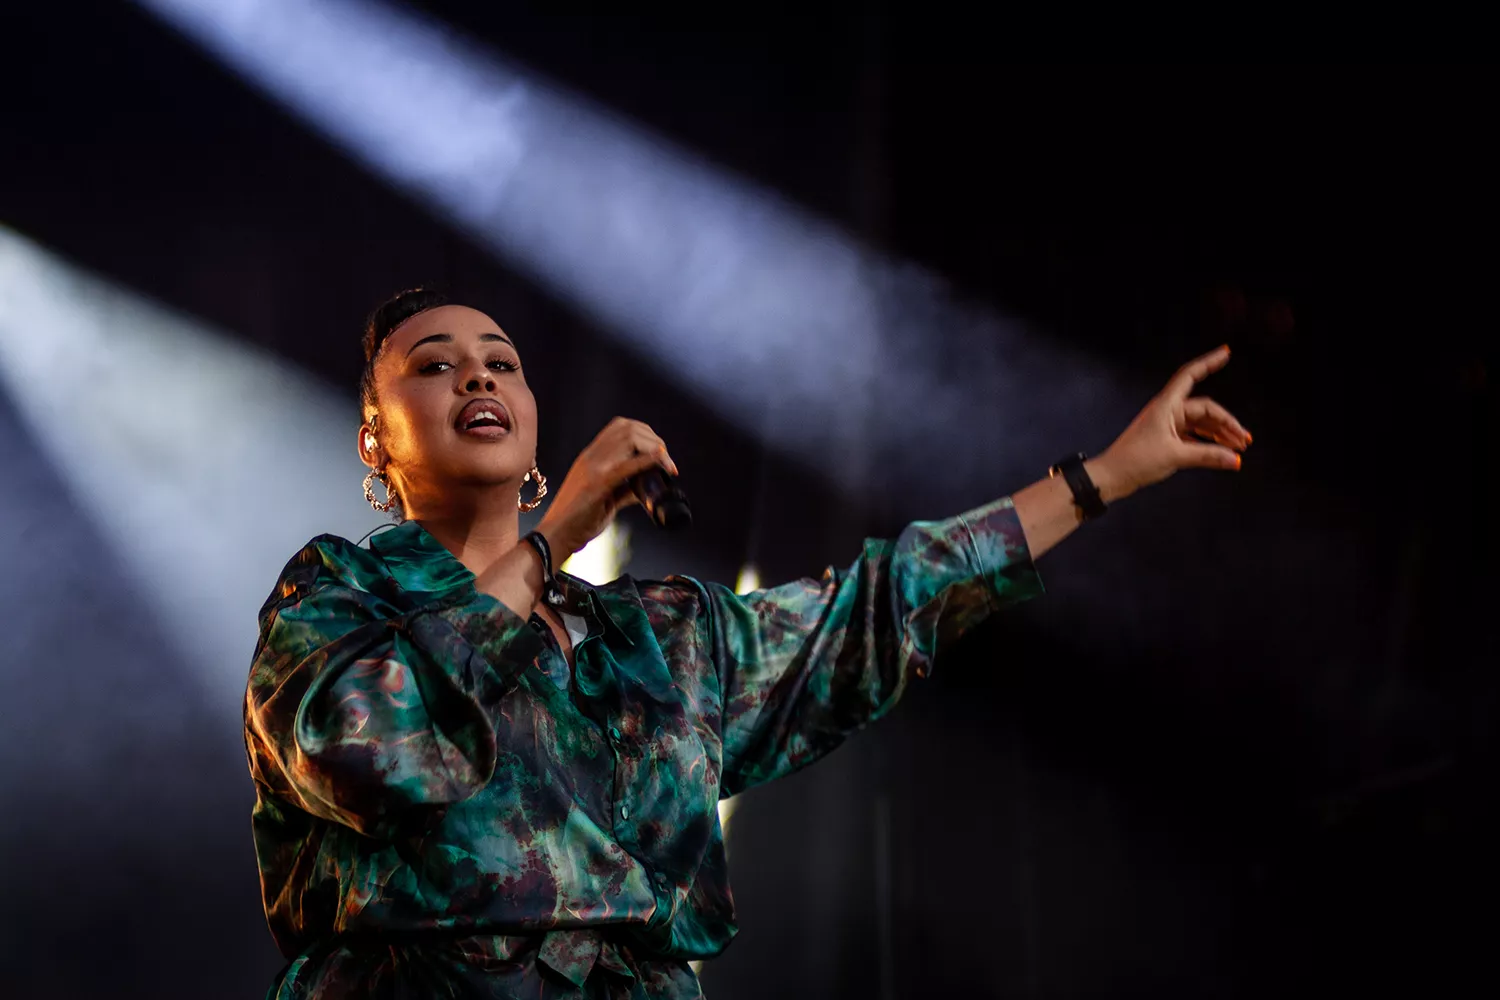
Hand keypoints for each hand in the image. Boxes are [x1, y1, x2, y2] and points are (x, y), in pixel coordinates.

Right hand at [535, 417, 679, 558]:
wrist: (555, 536)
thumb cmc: (577, 521)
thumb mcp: (605, 499)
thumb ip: (624, 489)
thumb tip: (645, 488)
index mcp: (591, 457)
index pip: (621, 427)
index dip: (646, 434)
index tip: (661, 452)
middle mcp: (591, 457)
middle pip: (628, 428)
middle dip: (654, 440)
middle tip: (668, 462)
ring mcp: (593, 468)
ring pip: (628, 439)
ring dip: (655, 448)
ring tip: (667, 466)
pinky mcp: (596, 484)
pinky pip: (625, 465)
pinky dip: (646, 459)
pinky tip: (660, 460)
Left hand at [1090, 345, 1250, 501]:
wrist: (1112, 477)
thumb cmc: (1136, 461)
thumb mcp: (1176, 456)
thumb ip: (1208, 456)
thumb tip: (1235, 459)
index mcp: (1166, 405)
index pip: (1190, 375)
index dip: (1209, 362)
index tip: (1226, 352)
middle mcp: (1167, 411)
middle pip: (1204, 408)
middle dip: (1226, 422)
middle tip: (1245, 440)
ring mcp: (1167, 425)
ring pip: (1200, 423)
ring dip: (1219, 434)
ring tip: (1238, 448)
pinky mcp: (1166, 439)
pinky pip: (1193, 435)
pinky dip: (1207, 442)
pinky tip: (1220, 452)